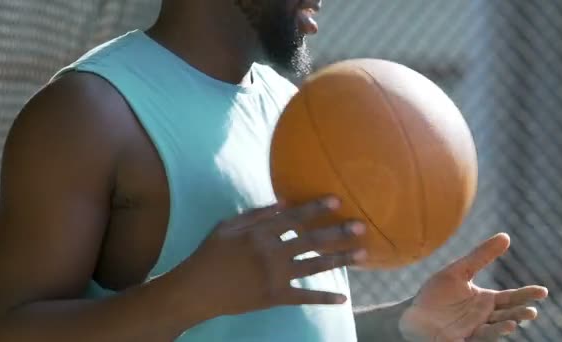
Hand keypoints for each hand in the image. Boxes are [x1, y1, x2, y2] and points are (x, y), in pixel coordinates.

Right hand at [173, 197, 367, 319]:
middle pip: (311, 241)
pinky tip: (343, 298)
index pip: (294, 218)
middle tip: (362, 226)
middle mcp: (273, 254)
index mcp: (260, 234)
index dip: (316, 208)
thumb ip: (256, 214)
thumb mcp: (227, 227)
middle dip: (338, 232)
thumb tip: (283, 202)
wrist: (198, 290)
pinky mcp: (276, 297)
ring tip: (363, 254)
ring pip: (315, 266)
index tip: (337, 200)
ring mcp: (276, 277)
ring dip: (340, 260)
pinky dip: (324, 298)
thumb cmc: (210, 254)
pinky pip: (304, 297)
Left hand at [399, 233, 548, 341]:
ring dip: (505, 326)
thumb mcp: (458, 272)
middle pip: (507, 315)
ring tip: (515, 321)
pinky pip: (478, 339)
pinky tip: (500, 328)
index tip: (542, 291)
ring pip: (494, 329)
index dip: (526, 295)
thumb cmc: (436, 294)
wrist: (413, 315)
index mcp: (485, 301)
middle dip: (520, 314)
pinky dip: (489, 335)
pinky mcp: (461, 340)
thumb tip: (506, 236)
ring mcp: (474, 330)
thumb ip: (480, 256)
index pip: (511, 298)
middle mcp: (484, 317)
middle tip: (531, 311)